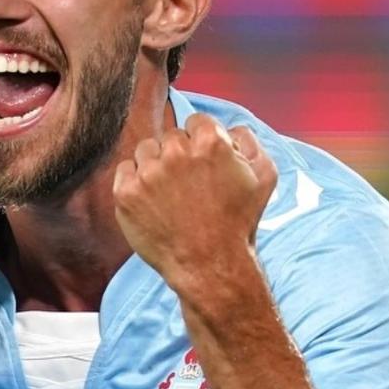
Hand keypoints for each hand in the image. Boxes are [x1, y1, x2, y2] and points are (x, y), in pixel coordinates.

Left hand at [112, 112, 277, 291]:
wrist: (211, 266)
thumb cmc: (239, 223)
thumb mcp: (264, 177)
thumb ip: (249, 141)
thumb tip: (230, 129)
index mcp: (210, 142)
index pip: (196, 122)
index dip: (201, 143)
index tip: (203, 165)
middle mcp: (177, 152)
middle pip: (170, 136)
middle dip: (179, 156)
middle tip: (188, 186)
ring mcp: (149, 172)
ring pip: (146, 150)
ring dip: (155, 165)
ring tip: (170, 195)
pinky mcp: (127, 192)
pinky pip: (125, 170)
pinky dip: (135, 182)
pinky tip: (152, 202)